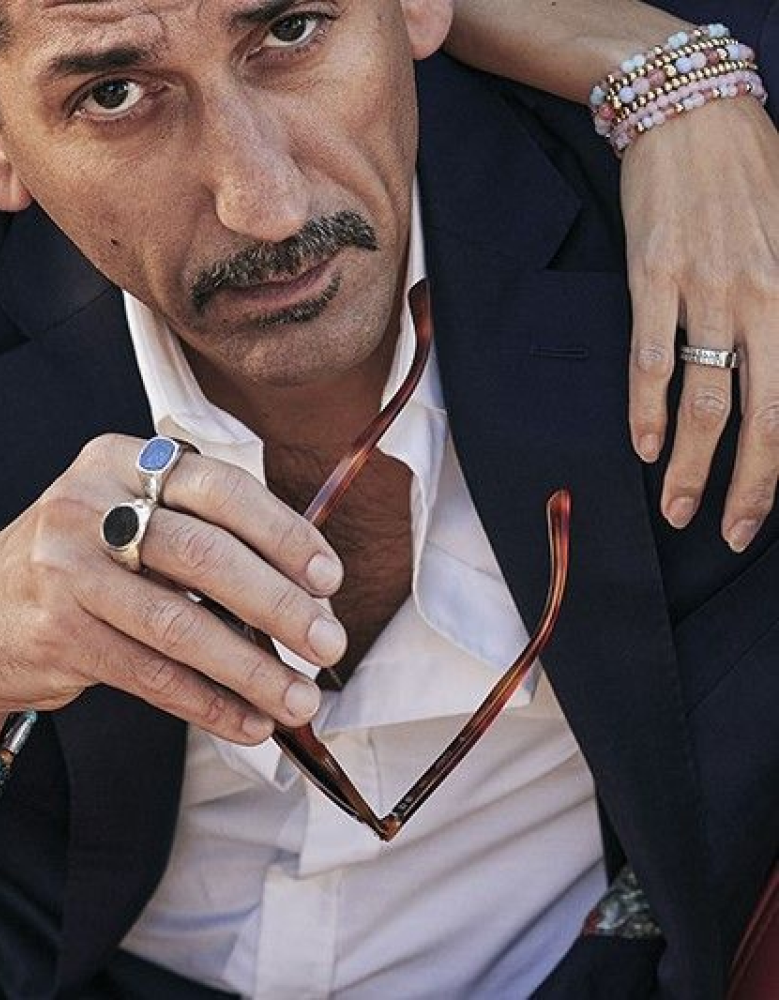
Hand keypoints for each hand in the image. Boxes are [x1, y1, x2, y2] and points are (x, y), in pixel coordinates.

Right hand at [0, 435, 345, 757]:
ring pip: (180, 624)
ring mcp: (65, 568)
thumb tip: (304, 590)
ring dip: (251, 669)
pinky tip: (248, 721)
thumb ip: (201, 533)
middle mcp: (87, 504)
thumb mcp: (126, 518)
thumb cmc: (80, 563)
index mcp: (120, 461)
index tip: (329, 577)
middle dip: (279, 604)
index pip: (220, 488)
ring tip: (298, 699)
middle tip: (328, 642)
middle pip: (205, 555)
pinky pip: (150, 674)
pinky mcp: (56, 632)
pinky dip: (208, 702)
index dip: (283, 533)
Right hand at [620, 97, 778, 551]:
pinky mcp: (655, 278)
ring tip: (677, 510)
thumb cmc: (752, 176)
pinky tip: (644, 447)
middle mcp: (763, 299)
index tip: (759, 515)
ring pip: (705, 398)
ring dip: (692, 465)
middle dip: (745, 486)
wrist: (695, 116)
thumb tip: (776, 377)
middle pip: (760, 416)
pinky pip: (650, 356)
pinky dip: (647, 408)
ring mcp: (706, 290)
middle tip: (726, 534)